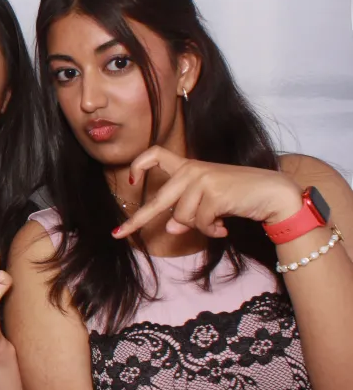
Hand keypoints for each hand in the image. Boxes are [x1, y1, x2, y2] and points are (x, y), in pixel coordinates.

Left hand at [113, 146, 303, 238]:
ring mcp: (202, 181)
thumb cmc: (239, 196)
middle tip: (117, 235)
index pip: (156, 154)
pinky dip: (211, 231)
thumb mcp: (209, 203)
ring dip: (200, 227)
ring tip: (217, 222)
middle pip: (159, 200)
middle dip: (137, 220)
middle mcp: (192, 170)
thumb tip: (171, 228)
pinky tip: (224, 227)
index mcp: (188, 167)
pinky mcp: (214, 194)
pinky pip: (200, 224)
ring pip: (182, 218)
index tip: (131, 182)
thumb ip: (187, 212)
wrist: (273, 193)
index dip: (140, 165)